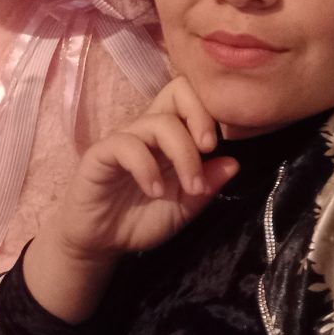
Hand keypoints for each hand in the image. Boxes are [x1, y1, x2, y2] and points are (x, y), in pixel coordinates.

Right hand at [53, 75, 238, 260]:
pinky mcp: (100, 154)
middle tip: (209, 150)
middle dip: (200, 117)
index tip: (217, 147)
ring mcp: (124, 139)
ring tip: (190, 188)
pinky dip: (147, 168)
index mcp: (169, 136)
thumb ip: (206, 186)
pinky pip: (127, 146)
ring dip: (182, 155)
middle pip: (176, 91)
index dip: (209, 111)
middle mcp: (147, 130)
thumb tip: (234, 163)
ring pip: (158, 122)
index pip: (189, 97)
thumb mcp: (182, 208)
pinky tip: (154, 191)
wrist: (100, 243)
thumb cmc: (140, 219)